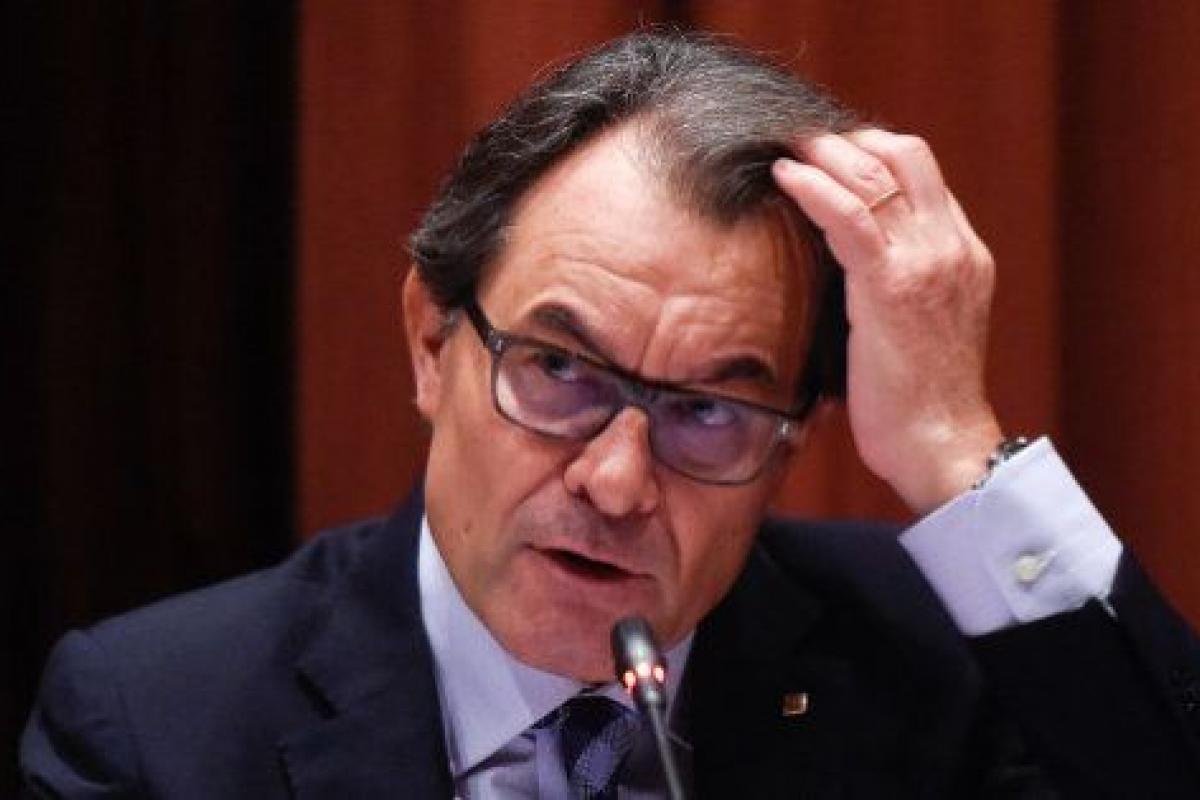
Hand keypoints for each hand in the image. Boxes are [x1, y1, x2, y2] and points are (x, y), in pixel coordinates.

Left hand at [772, 129, 1001, 513]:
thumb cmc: (920, 398)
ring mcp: (926, 261)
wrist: (942, 443)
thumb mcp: (918, 323)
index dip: (871, 150)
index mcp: (961, 252)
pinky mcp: (891, 285)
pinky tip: (785, 176)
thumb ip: (896, 281)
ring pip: (875, 175)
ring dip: (824, 151)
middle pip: (903, 155)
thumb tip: (847, 260)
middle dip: (848, 137)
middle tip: (800, 137)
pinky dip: (814, 187)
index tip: (829, 150)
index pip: (920, 172)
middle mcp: (950, 246)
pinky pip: (850, 216)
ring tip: (785, 145)